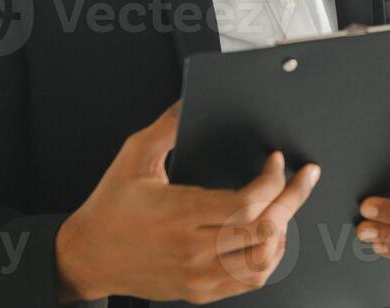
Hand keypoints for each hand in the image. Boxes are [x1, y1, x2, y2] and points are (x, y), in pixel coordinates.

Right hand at [54, 100, 320, 304]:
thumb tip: (193, 100)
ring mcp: (198, 274)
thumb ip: (168, 126)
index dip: (273, 180)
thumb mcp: (133, 156)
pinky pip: (249, 281)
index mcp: (180, 214)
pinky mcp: (199, 290)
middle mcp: (192, 248)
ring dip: (283, 230)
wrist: (86, 256)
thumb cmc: (110, 206)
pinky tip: (268, 235)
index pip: (247, 203)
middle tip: (303, 177)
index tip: (276, 161)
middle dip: (293, 198)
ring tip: (284, 206)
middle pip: (264, 230)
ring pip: (263, 260)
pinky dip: (269, 257)